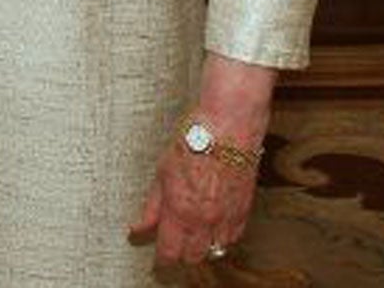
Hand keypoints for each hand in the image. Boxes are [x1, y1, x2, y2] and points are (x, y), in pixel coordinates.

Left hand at [129, 55, 274, 267]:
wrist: (229, 125)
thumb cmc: (193, 140)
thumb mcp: (162, 171)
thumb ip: (153, 205)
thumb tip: (139, 227)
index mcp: (180, 210)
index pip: (170, 251)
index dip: (163, 258)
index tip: (158, 258)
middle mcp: (205, 219)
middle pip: (194, 256)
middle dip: (182, 254)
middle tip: (174, 243)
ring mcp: (227, 216)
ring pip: (216, 250)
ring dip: (204, 246)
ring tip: (193, 233)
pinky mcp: (245, 209)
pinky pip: (234, 237)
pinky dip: (223, 237)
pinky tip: (214, 226)